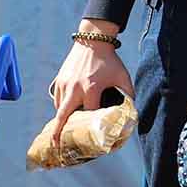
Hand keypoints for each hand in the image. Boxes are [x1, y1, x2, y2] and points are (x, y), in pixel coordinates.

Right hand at [46, 19, 133, 141]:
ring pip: (59, 108)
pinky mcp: (59, 80)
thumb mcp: (123, 77)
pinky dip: (60, 108)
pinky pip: (57, 99)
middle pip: (63, 116)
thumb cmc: (110, 60)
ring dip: (61, 120)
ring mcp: (65, 84)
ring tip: (63, 132)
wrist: (93, 40)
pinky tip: (65, 114)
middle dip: (58, 132)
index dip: (92, 125)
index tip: (93, 135)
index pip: (89, 113)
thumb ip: (129, 94)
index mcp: (91, 88)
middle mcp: (75, 88)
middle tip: (55, 146)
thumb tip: (132, 111)